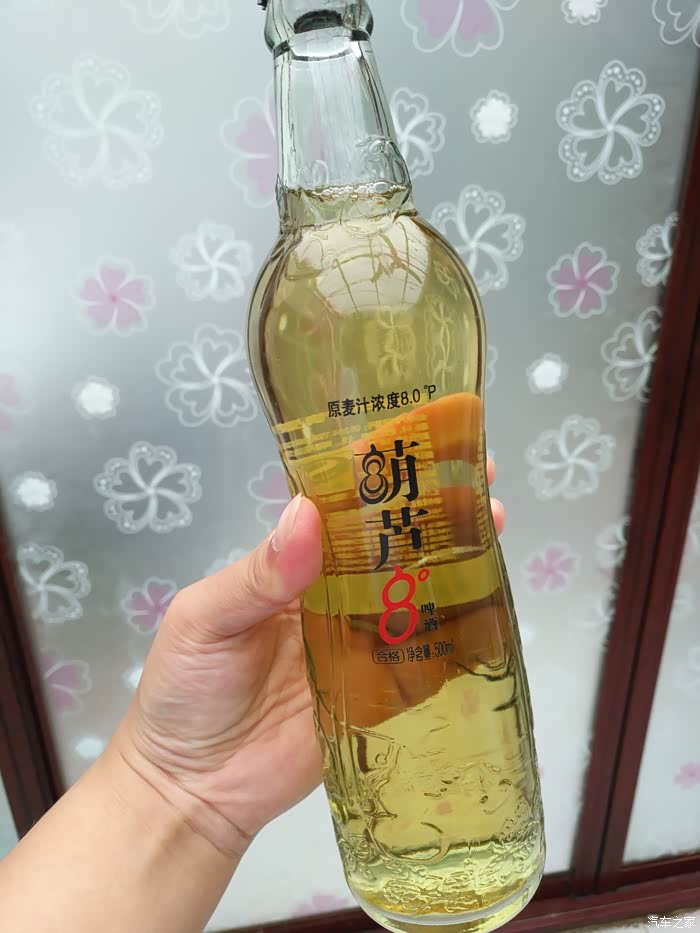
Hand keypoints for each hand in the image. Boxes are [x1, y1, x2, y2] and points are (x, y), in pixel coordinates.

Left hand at [115, 460, 503, 857]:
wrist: (196, 788)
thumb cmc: (186, 691)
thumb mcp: (205, 620)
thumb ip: (257, 575)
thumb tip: (307, 513)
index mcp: (295, 568)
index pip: (345, 511)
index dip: (383, 476)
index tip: (425, 444)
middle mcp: (336, 597)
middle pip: (394, 546)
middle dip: (437, 511)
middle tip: (483, 482)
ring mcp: (363, 645)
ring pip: (419, 594)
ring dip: (456, 562)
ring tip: (493, 529)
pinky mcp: (383, 695)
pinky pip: (427, 659)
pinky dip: (460, 635)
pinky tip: (493, 608)